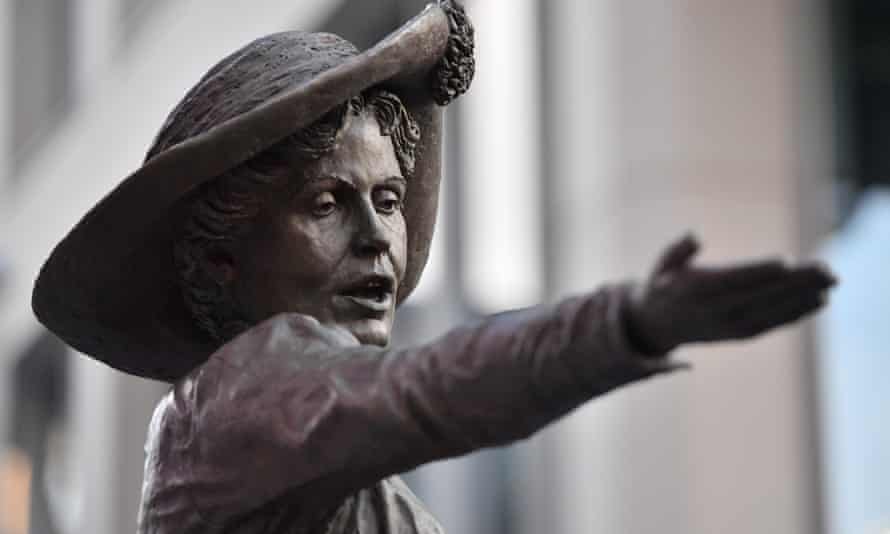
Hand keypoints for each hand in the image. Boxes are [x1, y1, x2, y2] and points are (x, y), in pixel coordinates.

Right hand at [625, 234, 836, 353]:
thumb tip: (694, 237)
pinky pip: (773, 324)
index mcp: (695, 291)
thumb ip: (678, 250)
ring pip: (772, 310)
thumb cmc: (664, 285)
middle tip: (826, 268)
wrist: (657, 327)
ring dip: (804, 296)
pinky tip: (819, 301)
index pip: (731, 281)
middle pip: (760, 295)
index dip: (758, 272)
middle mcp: (714, 311)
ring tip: (832, 281)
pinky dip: (796, 313)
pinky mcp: (740, 334)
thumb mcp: (663, 264)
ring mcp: (729, 325)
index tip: (784, 262)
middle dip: (795, 282)